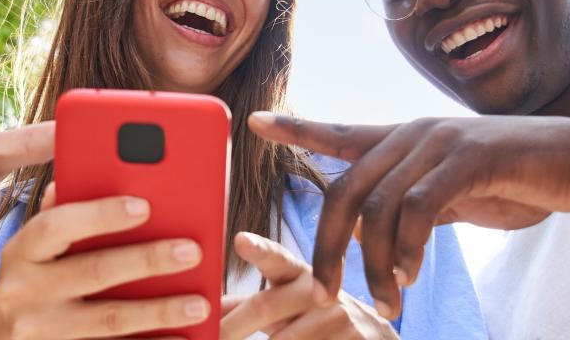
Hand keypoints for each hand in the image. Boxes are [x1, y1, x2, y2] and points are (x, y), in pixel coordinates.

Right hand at [0, 185, 210, 338]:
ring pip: (109, 320)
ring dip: (159, 311)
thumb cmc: (29, 283)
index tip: (145, 206)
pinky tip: (185, 338)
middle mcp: (23, 291)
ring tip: (200, 302)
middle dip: (147, 260)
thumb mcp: (31, 249)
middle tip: (193, 250)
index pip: (57, 226)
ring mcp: (41, 332)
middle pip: (93, 272)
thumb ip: (57, 216)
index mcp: (21, 252)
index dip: (100, 214)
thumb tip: (74, 176)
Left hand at [219, 232, 394, 339]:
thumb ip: (242, 306)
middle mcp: (317, 287)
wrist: (370, 336)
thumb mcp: (281, 305)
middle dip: (233, 327)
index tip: (240, 240)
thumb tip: (199, 305)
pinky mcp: (355, 338)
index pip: (275, 257)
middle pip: (265, 306)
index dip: (259, 249)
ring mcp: (339, 314)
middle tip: (215, 338)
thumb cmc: (309, 318)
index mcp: (295, 274)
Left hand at [248, 112, 569, 319]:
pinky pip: (419, 207)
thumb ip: (418, 202)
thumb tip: (389, 232)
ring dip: (375, 263)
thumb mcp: (456, 192)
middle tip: (327, 292)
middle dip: (330, 247)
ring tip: (386, 301)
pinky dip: (407, 248)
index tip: (255, 122)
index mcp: (406, 139)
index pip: (340, 132)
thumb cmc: (518, 180)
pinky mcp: (469, 158)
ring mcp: (440, 142)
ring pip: (380, 206)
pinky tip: (409, 275)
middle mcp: (413, 134)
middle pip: (346, 190)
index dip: (297, 128)